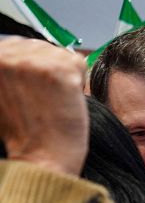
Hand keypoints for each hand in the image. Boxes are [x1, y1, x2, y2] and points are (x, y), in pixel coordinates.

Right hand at [0, 37, 87, 175]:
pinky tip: (66, 100)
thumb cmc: (22, 132)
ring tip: (53, 100)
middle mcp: (3, 56)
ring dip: (63, 75)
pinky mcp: (56, 71)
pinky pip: (77, 63)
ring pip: (59, 53)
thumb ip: (5, 70)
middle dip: (47, 68)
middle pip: (38, 45)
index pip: (16, 44)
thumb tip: (21, 47)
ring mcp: (30, 62)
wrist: (40, 158)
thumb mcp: (0, 95)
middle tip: (44, 98)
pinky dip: (78, 81)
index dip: (31, 65)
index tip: (34, 85)